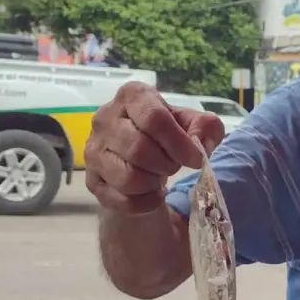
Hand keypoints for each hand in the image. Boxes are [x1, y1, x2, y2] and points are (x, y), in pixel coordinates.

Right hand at [85, 82, 224, 214]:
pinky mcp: (92, 180)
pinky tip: (151, 194)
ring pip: (128, 178)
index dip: (179, 144)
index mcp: (132, 96)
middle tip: (173, 166)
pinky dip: (145, 202)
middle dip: (166, 164)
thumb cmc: (167, 136)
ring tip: (158, 176)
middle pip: (139, 149)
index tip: (195, 160)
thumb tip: (201, 143)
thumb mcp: (193, 125)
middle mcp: (105, 119)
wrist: (140, 159)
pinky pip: (123, 200)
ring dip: (153, 184)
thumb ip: (206, 127)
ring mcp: (94, 150)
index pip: (154, 119)